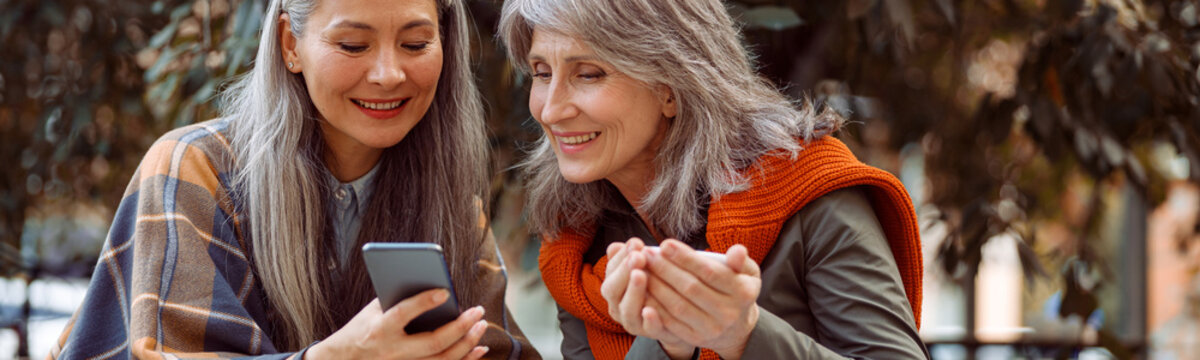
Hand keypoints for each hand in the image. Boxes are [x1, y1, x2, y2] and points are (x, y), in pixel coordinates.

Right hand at [307, 289, 488, 359]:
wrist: (345, 359)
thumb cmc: (363, 326)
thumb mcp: (373, 309)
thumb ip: (398, 297)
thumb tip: (430, 281)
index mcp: (379, 330)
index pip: (402, 315)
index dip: (423, 303)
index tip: (445, 291)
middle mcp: (393, 351)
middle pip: (432, 343)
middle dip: (459, 328)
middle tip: (478, 311)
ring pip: (442, 359)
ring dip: (467, 343)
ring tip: (481, 325)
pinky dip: (465, 359)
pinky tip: (480, 347)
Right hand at [600, 238, 649, 333]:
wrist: (677, 316)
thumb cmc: (657, 285)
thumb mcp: (645, 268)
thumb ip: (631, 258)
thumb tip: (615, 246)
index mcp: (614, 288)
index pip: (610, 271)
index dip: (621, 257)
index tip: (636, 242)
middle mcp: (618, 306)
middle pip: (611, 290)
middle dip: (624, 271)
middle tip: (637, 256)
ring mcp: (633, 322)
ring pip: (627, 310)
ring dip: (633, 291)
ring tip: (640, 275)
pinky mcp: (652, 333)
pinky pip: (648, 329)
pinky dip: (649, 320)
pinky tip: (650, 310)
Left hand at [641, 241, 760, 358]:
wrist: (736, 327)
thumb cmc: (736, 289)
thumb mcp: (747, 273)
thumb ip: (740, 260)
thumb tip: (737, 251)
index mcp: (743, 293)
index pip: (709, 272)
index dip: (685, 258)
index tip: (665, 244)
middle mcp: (729, 313)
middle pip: (690, 288)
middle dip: (665, 269)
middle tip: (647, 254)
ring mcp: (712, 329)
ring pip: (678, 306)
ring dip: (656, 286)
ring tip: (641, 269)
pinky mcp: (696, 339)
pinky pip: (671, 323)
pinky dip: (655, 307)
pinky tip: (643, 292)